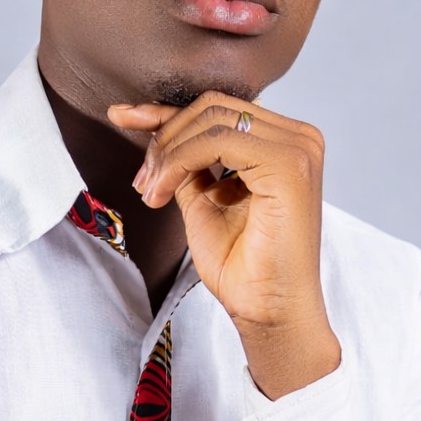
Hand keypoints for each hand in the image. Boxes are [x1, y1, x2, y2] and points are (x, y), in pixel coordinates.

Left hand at [107, 92, 340, 398]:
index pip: (218, 109)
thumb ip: (187, 159)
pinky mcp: (289, 164)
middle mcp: (298, 138)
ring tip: (150, 191)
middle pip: (213, 107)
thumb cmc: (242, 266)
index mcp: (283, 142)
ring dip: (168, 153)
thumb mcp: (202, 197)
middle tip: (142, 180)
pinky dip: (179, 161)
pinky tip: (162, 192)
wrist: (268, 313)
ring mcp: (298, 149)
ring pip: (211, 119)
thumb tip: (150, 125)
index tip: (121, 116)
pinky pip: (216, 141)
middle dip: (165, 137)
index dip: (166, 112)